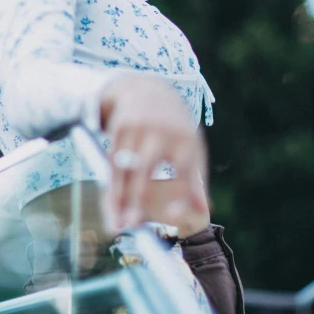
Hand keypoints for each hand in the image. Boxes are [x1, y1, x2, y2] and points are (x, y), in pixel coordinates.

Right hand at [100, 74, 207, 231]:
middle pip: (147, 168)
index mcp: (185, 138)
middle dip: (138, 197)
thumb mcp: (189, 146)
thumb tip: (204, 212)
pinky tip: (110, 204)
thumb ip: (194, 180)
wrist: (147, 88)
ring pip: (123, 168)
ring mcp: (137, 128)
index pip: (186, 167)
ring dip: (117, 197)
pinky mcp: (119, 128)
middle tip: (133, 225)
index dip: (182, 191)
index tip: (176, 215)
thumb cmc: (174, 127)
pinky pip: (112, 162)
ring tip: (115, 224)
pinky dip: (110, 185)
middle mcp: (160, 131)